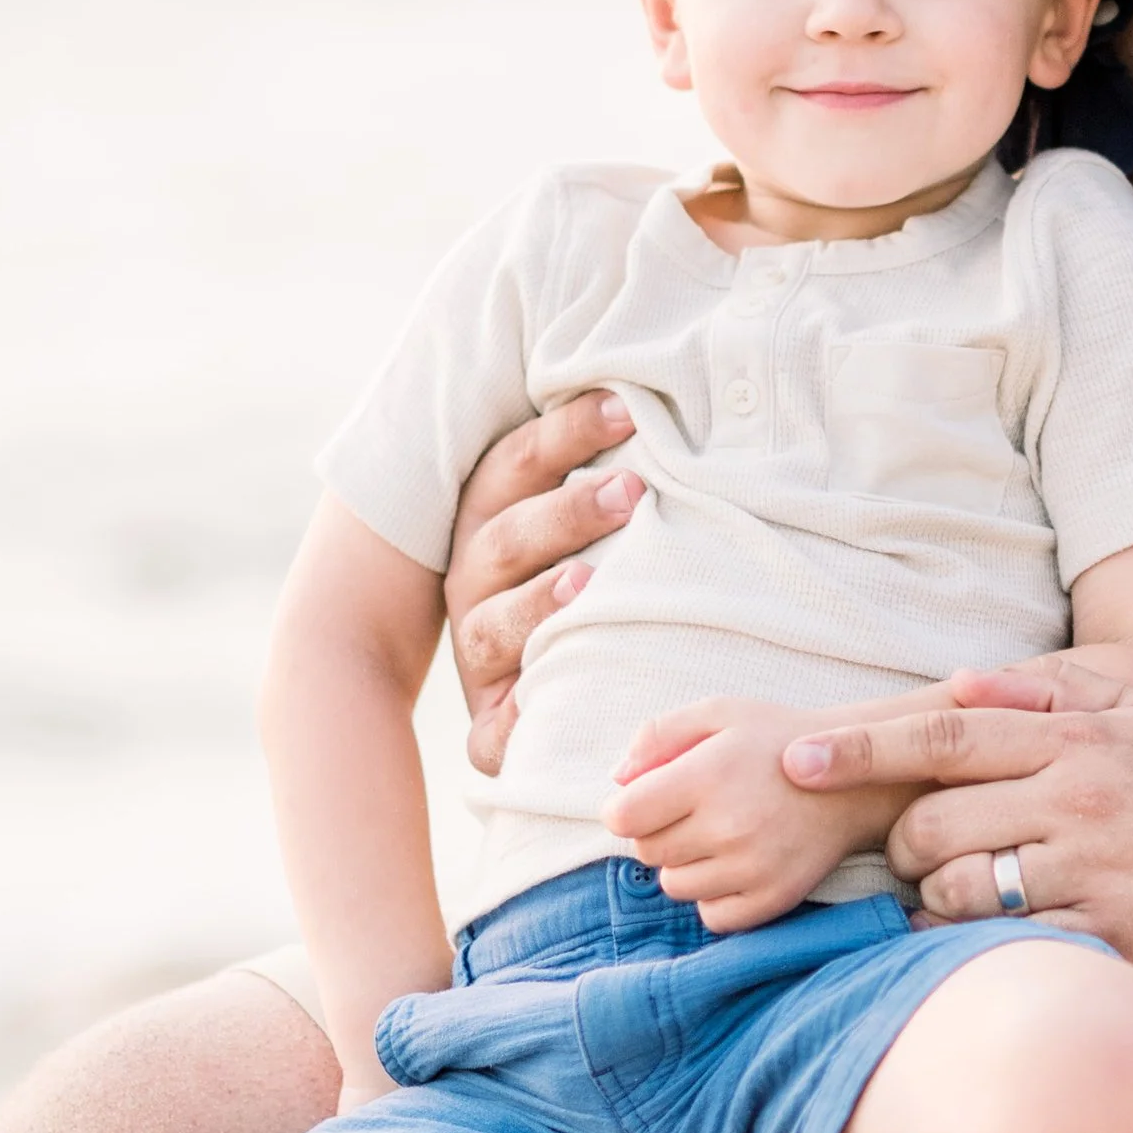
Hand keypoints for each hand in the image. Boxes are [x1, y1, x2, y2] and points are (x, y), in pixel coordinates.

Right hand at [445, 394, 644, 771]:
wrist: (528, 691)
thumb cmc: (591, 578)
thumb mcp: (589, 520)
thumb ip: (610, 470)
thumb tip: (658, 399)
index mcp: (489, 522)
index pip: (515, 465)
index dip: (566, 433)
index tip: (628, 409)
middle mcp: (474, 584)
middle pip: (506, 540)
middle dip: (566, 514)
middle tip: (632, 491)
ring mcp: (479, 655)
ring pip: (492, 628)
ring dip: (537, 605)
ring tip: (586, 584)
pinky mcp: (489, 726)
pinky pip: (492, 733)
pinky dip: (516, 723)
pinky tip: (545, 706)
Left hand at [606, 698, 883, 934]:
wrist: (858, 779)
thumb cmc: (779, 741)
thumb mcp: (720, 714)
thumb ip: (659, 735)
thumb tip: (616, 779)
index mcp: (710, 774)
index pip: (623, 817)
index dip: (625, 809)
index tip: (645, 800)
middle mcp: (730, 825)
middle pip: (647, 852)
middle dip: (657, 832)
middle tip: (693, 812)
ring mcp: (753, 867)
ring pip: (675, 886)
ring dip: (685, 865)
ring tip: (719, 837)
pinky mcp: (774, 898)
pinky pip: (712, 916)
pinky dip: (714, 897)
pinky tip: (734, 866)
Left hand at [782, 664, 1132, 1020]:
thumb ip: (1055, 697)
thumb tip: (961, 683)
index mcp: (1082, 740)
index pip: (944, 736)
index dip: (861, 749)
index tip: (795, 760)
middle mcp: (1079, 797)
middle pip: (930, 821)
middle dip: (903, 849)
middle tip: (922, 861)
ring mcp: (1090, 870)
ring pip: (952, 890)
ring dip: (935, 905)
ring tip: (968, 903)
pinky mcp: (1100, 936)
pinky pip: (996, 946)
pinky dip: (973, 948)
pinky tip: (993, 945)